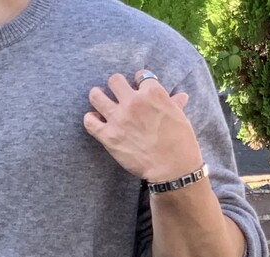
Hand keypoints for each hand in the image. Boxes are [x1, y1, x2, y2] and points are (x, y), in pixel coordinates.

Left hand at [83, 69, 201, 182]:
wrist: (171, 167)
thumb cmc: (180, 142)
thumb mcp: (180, 117)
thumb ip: (174, 104)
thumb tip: (181, 96)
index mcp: (152, 92)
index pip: (140, 75)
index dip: (138, 82)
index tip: (138, 89)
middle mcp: (133, 101)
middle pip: (115, 80)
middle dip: (115, 86)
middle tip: (116, 94)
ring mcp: (118, 118)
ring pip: (96, 96)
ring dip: (97, 97)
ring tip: (99, 101)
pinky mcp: (109, 136)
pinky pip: (89, 121)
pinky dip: (90, 119)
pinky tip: (95, 121)